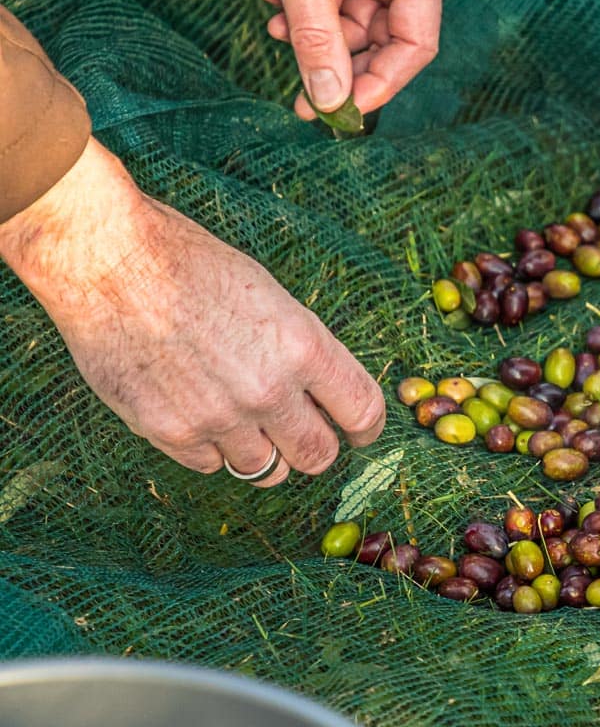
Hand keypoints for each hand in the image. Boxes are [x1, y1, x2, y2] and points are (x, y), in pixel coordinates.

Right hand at [0, 139, 384, 485]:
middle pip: (318, 456)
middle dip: (315, 448)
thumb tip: (322, 400)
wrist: (106, 257)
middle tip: (300, 434)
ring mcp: (218, 417)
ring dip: (261, 451)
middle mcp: (268, 390)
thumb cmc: (190, 264)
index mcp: (302, 347)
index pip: (362, 412)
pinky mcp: (170, 432)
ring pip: (265, 469)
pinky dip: (210, 448)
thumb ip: (301, 354)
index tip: (359, 434)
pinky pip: (210, 465)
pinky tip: (196, 411)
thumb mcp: (270, 297)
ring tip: (240, 417)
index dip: (366, 429)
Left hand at [256, 0, 446, 118]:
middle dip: (337, 64)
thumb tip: (328, 100)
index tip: (341, 111)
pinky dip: (302, 7)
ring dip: (311, 34)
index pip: (415, 44)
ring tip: (276, 28)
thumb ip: (315, 33)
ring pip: (352, 21)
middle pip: (384, 39)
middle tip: (303, 97)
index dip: (379, 83)